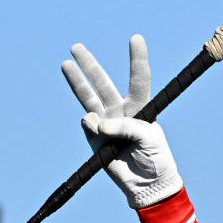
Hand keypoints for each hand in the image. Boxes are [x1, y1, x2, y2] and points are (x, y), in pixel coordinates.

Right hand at [61, 35, 182, 208]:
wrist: (147, 184)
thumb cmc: (156, 158)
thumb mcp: (150, 138)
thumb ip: (126, 127)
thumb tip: (96, 123)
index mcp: (142, 108)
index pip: (139, 79)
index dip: (137, 59)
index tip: (135, 38)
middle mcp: (122, 112)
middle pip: (103, 83)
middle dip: (89, 65)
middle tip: (76, 47)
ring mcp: (106, 123)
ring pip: (88, 97)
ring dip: (77, 81)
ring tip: (66, 64)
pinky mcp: (94, 137)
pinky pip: (88, 124)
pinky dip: (93, 127)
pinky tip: (102, 135)